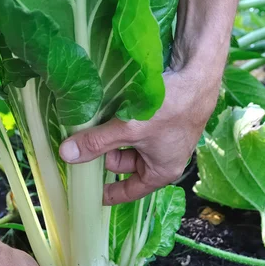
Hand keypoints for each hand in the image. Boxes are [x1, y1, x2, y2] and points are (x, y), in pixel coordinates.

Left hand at [59, 59, 222, 204]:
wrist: (198, 73)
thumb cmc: (170, 109)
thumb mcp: (129, 129)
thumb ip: (97, 142)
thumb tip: (66, 155)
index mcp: (162, 171)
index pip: (130, 190)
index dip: (109, 192)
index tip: (89, 192)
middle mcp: (165, 157)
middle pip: (126, 163)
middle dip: (106, 153)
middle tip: (85, 140)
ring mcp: (166, 137)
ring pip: (130, 142)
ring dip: (113, 133)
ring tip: (95, 122)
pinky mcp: (165, 117)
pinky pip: (136, 126)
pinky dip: (122, 121)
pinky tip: (108, 109)